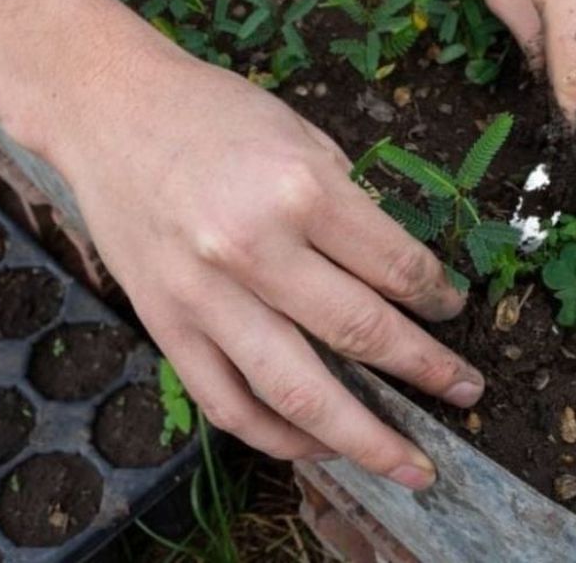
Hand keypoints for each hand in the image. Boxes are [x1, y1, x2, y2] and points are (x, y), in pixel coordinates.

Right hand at [49, 41, 483, 489]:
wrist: (109, 110)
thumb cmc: (213, 113)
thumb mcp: (303, 136)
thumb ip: (349, 209)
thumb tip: (401, 280)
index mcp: (300, 190)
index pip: (395, 268)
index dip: (438, 299)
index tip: (453, 310)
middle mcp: (253, 248)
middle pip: (362, 336)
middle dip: (428, 373)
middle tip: (467, 393)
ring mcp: (204, 297)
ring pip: (298, 395)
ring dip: (364, 440)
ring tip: (409, 464)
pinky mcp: (165, 326)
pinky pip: (229, 405)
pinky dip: (279, 438)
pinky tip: (320, 448)